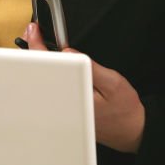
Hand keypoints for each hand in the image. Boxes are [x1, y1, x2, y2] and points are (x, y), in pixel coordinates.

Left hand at [21, 22, 145, 152]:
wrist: (130, 131)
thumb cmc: (123, 109)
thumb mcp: (112, 82)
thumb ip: (91, 67)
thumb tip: (69, 52)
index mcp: (72, 95)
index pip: (49, 68)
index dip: (38, 47)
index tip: (35, 33)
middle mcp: (63, 104)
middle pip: (41, 75)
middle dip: (34, 52)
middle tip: (33, 33)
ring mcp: (63, 109)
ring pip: (44, 84)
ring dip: (41, 63)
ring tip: (38, 44)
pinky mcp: (67, 110)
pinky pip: (52, 89)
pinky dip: (49, 74)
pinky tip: (50, 64)